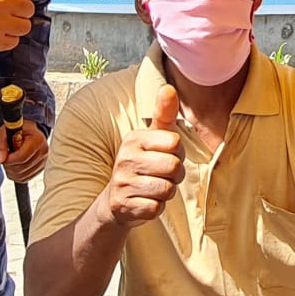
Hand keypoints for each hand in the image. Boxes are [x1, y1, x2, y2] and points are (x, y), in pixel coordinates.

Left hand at [0, 125, 48, 182]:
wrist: (28, 132)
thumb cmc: (17, 130)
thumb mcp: (5, 132)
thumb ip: (0, 145)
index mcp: (37, 140)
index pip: (22, 157)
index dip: (8, 159)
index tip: (2, 156)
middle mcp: (43, 152)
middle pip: (21, 168)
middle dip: (8, 164)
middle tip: (6, 155)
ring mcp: (43, 162)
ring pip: (21, 175)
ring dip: (11, 170)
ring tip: (10, 159)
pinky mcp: (40, 169)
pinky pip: (24, 178)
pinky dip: (16, 174)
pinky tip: (15, 164)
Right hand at [101, 85, 184, 227]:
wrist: (116, 200)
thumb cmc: (143, 164)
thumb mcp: (153, 138)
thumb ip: (164, 113)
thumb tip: (169, 87)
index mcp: (134, 139)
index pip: (175, 142)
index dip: (178, 153)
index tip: (166, 156)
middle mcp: (125, 158)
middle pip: (174, 167)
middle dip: (176, 175)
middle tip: (162, 175)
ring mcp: (122, 183)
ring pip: (167, 189)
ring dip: (167, 192)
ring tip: (154, 187)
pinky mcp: (123, 206)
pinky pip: (156, 208)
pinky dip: (156, 207)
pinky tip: (146, 201)